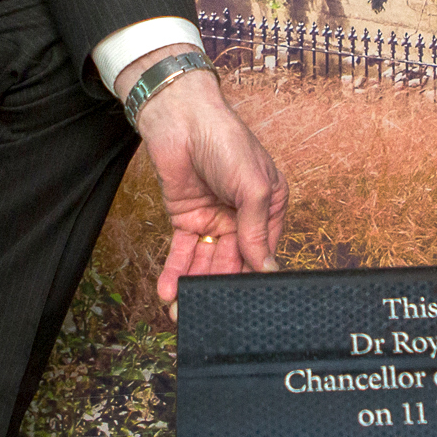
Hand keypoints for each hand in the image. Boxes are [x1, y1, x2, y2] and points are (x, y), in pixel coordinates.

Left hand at [119, 49, 285, 319]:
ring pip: (205, 263)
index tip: (245, 306)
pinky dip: (175, 272)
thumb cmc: (226, 141)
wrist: (181, 118)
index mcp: (268, 209)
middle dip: (219, 291)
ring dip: (194, 288)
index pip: (263, 254)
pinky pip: (181, 253)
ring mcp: (213, 220)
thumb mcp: (252, 185)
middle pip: (232, 264)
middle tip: (207, 318)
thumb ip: (255, 230)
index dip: (253, 279)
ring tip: (182, 316)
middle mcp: (241, 219)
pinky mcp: (184, 219)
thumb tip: (265, 270)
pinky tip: (168, 293)